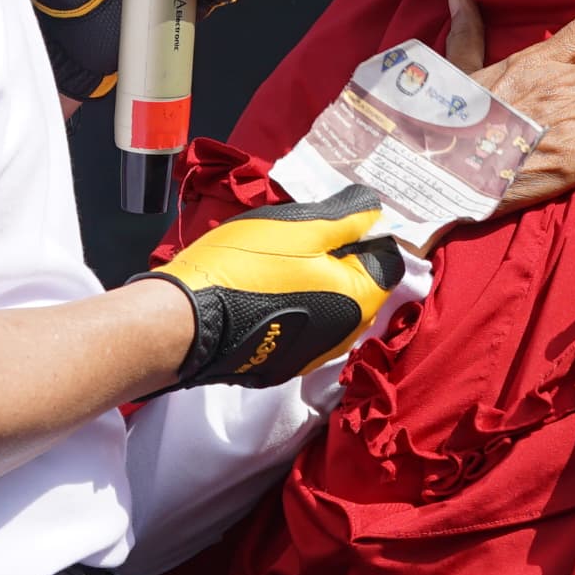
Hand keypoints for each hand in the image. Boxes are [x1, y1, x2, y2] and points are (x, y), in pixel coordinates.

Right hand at [148, 186, 404, 389]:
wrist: (186, 320)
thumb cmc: (248, 266)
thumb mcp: (303, 225)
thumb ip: (348, 216)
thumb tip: (376, 209)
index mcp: (360, 302)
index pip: (387, 261)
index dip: (366, 236)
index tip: (336, 221)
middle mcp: (345, 336)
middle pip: (358, 287)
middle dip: (340, 260)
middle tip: (302, 237)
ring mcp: (311, 355)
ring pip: (329, 308)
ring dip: (315, 283)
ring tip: (280, 260)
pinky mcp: (280, 365)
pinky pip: (302, 328)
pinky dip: (294, 307)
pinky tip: (266, 290)